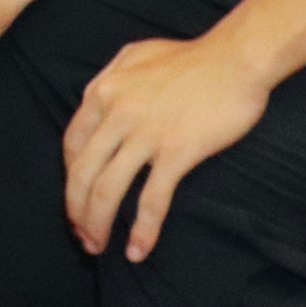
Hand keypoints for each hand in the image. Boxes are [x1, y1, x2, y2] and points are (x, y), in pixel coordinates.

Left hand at [63, 35, 269, 263]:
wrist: (236, 59)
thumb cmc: (189, 58)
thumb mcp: (134, 56)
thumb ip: (110, 79)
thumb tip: (95, 101)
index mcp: (102, 91)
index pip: (72, 145)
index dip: (70, 180)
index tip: (76, 201)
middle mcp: (116, 112)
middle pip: (82, 172)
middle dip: (76, 210)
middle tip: (81, 236)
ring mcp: (145, 133)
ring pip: (107, 189)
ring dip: (98, 224)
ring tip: (98, 247)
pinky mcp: (176, 151)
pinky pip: (151, 199)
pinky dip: (142, 229)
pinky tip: (138, 250)